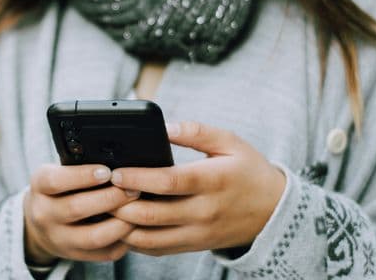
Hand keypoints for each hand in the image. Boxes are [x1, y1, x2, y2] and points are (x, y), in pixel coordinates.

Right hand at [24, 164, 139, 263]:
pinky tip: (134, 229)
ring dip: (120, 224)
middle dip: (110, 198)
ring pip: (93, 237)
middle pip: (77, 208)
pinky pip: (103, 253)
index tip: (108, 171)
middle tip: (133, 190)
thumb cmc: (58, 189)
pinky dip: (123, 242)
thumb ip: (79, 166)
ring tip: (138, 211)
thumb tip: (117, 162)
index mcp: (39, 187)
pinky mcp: (74, 255)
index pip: (56, 181)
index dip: (83, 176)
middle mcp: (43, 214)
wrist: (39, 223)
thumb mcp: (58, 171)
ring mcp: (58, 238)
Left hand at [109, 121, 285, 256]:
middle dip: (120, 203)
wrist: (273, 211)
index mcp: (213, 181)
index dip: (138, 177)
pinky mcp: (192, 246)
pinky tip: (122, 224)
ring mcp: (197, 233)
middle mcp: (204, 211)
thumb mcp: (230, 142)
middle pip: (152, 214)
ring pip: (149, 238)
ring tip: (107, 208)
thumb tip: (165, 127)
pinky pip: (156, 249)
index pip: (169, 182)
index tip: (116, 171)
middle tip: (102, 190)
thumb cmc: (249, 171)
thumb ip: (197, 132)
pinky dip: (134, 240)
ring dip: (122, 225)